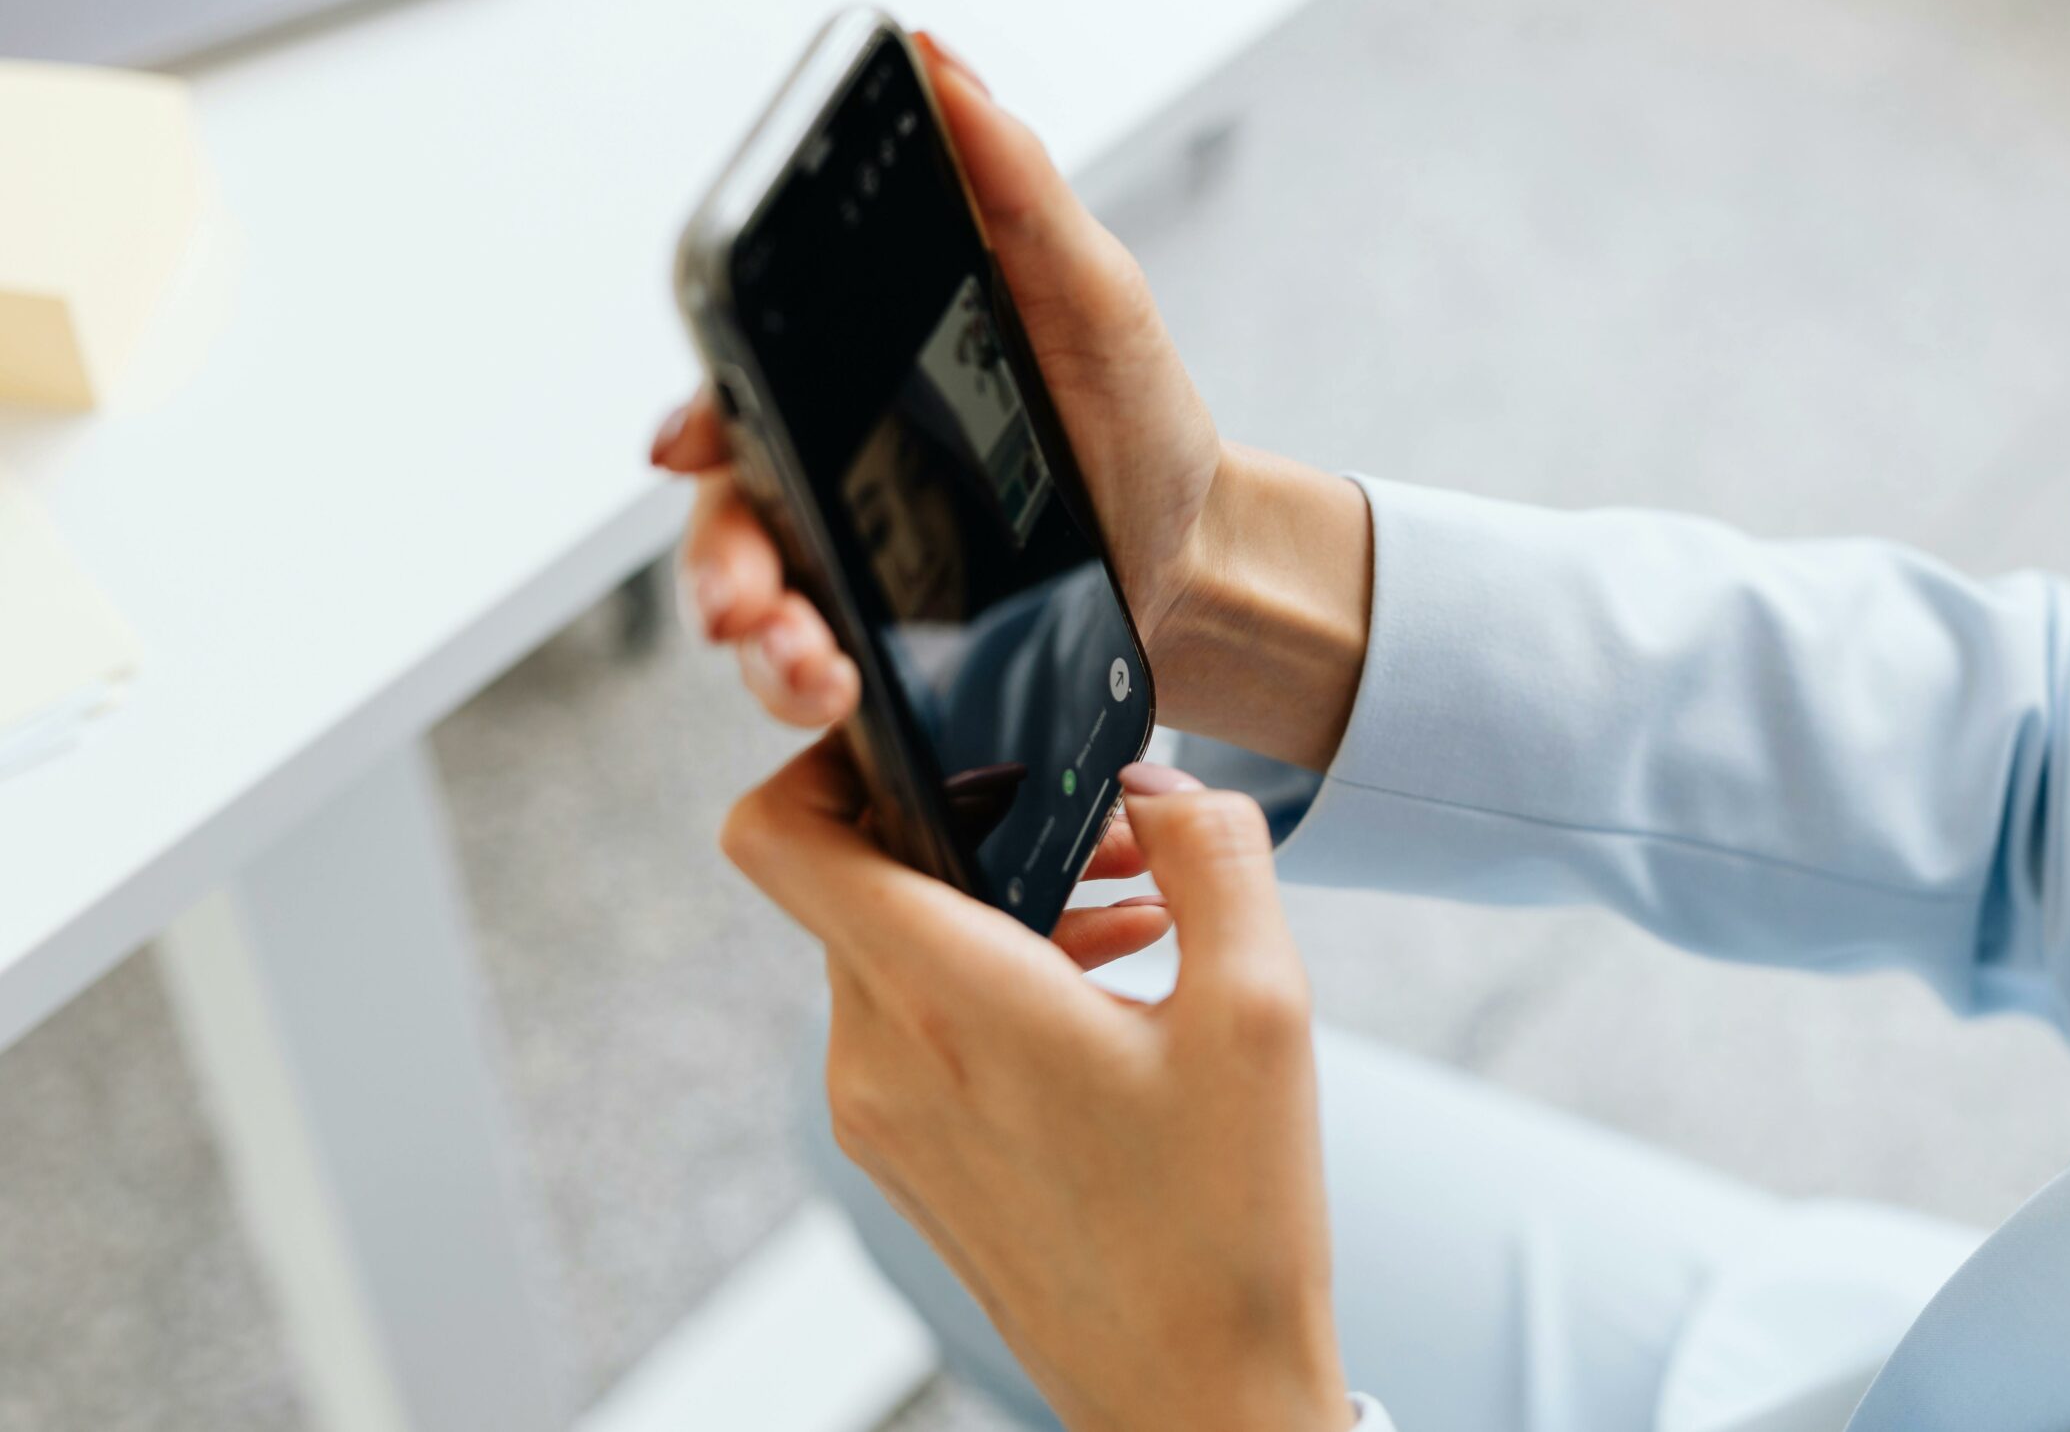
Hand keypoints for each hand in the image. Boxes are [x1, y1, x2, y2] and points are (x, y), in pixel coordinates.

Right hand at [652, 33, 1221, 729]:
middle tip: (750, 601)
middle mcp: (833, 472)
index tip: (689, 447)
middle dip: (721, 564)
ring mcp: (854, 567)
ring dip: (758, 645)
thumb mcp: (1095, 292)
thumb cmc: (1135, 413)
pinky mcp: (887, 649)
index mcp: (855, 378)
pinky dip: (806, 693)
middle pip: (727, 516)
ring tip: (803, 664)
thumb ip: (1014, 186)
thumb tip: (938, 60)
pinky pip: (816, 677)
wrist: (1199, 554)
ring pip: (757, 608)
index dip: (697, 419)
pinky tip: (834, 699)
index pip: (741, 389)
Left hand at [722, 752, 1350, 1431]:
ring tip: (1137, 916)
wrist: (1200, 1400)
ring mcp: (882, 1117)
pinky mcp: (907, 1156)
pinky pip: (912, 1021)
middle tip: (1104, 835)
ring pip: (892, 947)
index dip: (818, 757)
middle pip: (858, 876)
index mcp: (947, 1003)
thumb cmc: (1229, 1227)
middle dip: (976, 825)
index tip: (916, 733)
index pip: (780, 836)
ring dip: (998, 902)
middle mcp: (880, 1058)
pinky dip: (991, 976)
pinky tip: (1110, 990)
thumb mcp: (1263, 1006)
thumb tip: (1158, 781)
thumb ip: (1211, 850)